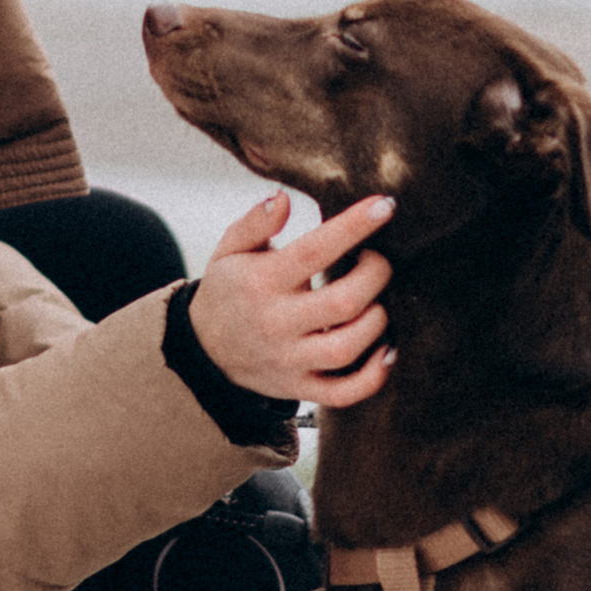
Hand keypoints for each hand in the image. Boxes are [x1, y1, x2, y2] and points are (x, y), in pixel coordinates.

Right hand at [188, 192, 393, 411]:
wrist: (203, 351)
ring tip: (378, 302)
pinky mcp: (299, 387)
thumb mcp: (230, 250)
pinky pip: (344, 392)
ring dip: (377, 322)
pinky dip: (374, 375)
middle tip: (378, 261)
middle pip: (343, 302)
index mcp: (262, 281)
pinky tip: (387, 350)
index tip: (385, 206)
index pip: (315, 250)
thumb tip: (282, 198)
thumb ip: (255, 223)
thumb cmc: (229, 290)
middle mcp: (276, 322)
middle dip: (376, 275)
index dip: (355, 226)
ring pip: (347, 347)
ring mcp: (289, 360)